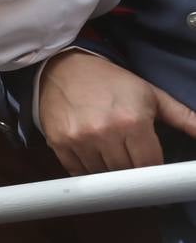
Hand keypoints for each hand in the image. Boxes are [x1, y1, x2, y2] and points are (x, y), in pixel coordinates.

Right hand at [39, 50, 195, 173]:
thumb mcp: (151, 94)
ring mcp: (79, 139)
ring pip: (101, 174)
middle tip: (129, 156)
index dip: (152, 168)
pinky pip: (78, 172)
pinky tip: (92, 154)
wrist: (65, 67)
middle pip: (125, 173)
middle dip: (131, 168)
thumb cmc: (112, 82)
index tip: (150, 166)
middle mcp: (104, 132)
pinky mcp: (59, 142)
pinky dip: (87, 169)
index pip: (149, 165)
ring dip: (108, 170)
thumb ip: (183, 116)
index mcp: (132, 121)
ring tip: (110, 153)